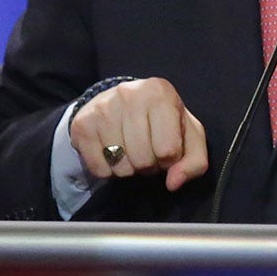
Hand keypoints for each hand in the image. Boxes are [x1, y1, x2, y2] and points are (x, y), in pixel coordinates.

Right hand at [71, 77, 208, 191]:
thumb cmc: (162, 123)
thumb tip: (173, 183)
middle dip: (148, 165)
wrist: (119, 104)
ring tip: (130, 152)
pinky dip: (109, 171)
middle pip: (143, 159)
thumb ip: (194, 162)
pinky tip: (112, 154)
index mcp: (160, 92)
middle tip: (146, 152)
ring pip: (121, 166)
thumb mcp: (188, 137)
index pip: (168, 150)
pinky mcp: (82, 125)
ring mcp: (102, 108)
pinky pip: (99, 169)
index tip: (165, 149)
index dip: (169, 159)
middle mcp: (129, 94)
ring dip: (129, 168)